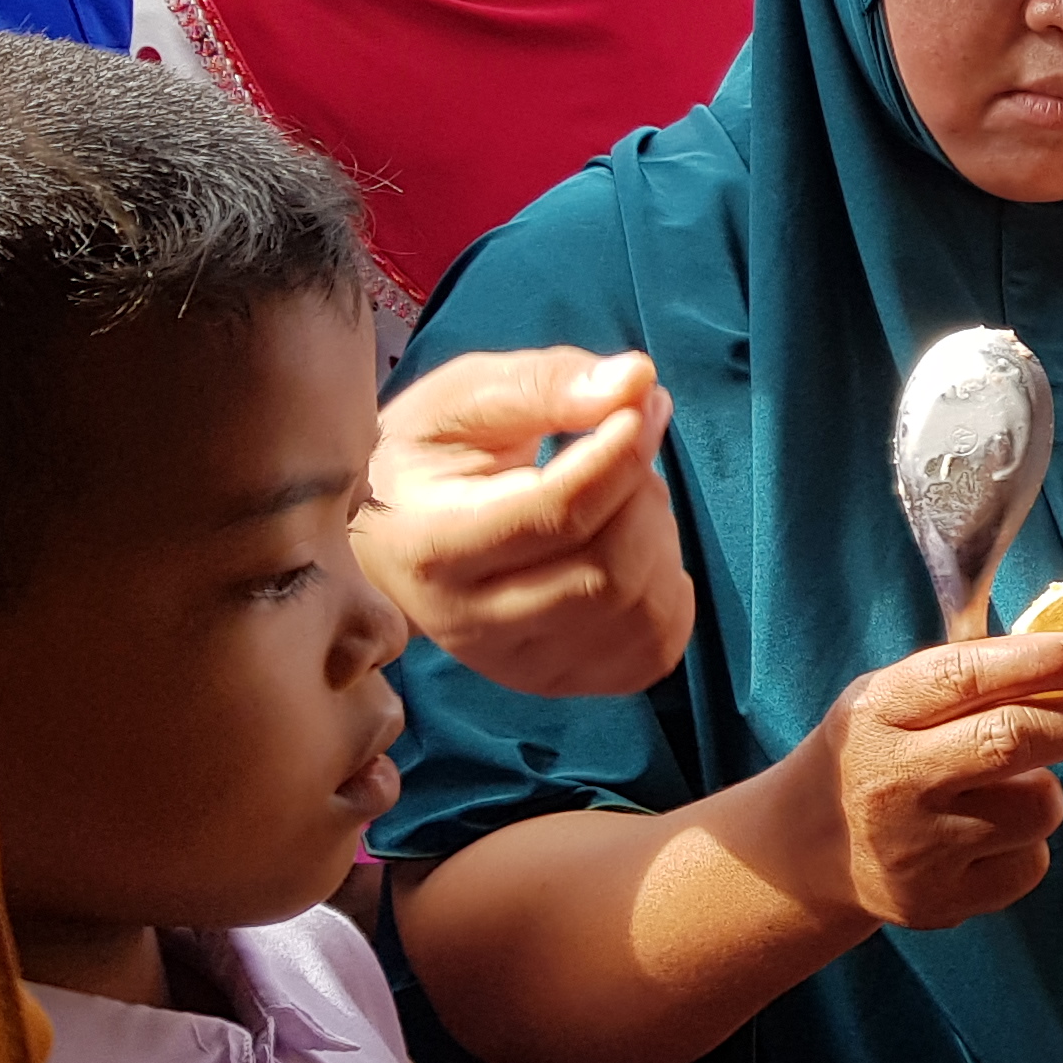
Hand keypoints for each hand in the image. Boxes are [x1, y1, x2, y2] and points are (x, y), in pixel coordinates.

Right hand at [368, 349, 695, 696]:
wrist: (395, 536)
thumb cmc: (433, 456)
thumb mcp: (467, 396)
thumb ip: (547, 384)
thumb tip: (636, 380)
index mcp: (432, 546)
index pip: (554, 515)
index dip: (619, 454)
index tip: (639, 402)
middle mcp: (468, 625)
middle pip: (608, 568)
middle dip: (640, 489)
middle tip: (624, 438)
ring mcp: (517, 666)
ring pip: (640, 607)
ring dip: (656, 533)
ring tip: (617, 493)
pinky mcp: (563, 682)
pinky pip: (657, 644)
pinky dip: (666, 584)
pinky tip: (626, 546)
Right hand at [798, 633, 1062, 931]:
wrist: (810, 850)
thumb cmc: (881, 750)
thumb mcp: (898, 698)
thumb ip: (974, 678)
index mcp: (880, 712)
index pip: (964, 676)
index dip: (1037, 662)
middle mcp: (892, 780)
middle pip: (1012, 741)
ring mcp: (914, 849)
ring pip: (1038, 808)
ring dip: (1043, 791)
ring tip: (998, 790)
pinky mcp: (937, 902)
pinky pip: (1031, 862)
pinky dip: (1025, 843)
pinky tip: (981, 838)